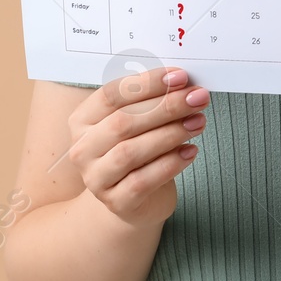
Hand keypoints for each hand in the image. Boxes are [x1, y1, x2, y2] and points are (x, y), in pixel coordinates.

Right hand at [66, 66, 209, 228]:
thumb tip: (182, 83)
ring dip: (170, 133)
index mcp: (82, 120)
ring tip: (198, 122)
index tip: (181, 77)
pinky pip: (143, 181)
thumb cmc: (138, 151)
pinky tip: (190, 151)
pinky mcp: (116, 203)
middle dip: (166, 106)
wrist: (134, 200)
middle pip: (123, 121)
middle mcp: (82, 149)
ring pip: (131, 151)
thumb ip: (150, 101)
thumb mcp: (137, 123)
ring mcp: (96, 179)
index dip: (147, 83)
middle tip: (197, 97)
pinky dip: (170, 164)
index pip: (112, 95)